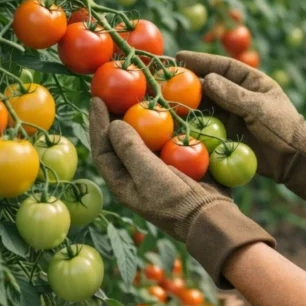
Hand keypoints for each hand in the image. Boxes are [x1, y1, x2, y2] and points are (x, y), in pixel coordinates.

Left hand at [89, 97, 274, 285]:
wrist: (209, 216)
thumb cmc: (174, 200)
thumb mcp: (148, 174)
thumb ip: (130, 149)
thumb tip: (114, 123)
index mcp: (123, 180)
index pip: (102, 148)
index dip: (97, 124)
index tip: (97, 99)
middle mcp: (137, 173)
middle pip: (121, 139)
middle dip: (117, 115)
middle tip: (116, 90)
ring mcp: (158, 168)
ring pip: (145, 137)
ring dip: (142, 117)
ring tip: (141, 94)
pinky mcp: (178, 163)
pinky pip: (167, 139)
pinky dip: (166, 124)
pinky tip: (169, 108)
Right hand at [177, 51, 305, 208]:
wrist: (293, 160)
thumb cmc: (284, 128)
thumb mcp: (260, 109)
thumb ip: (234, 96)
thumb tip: (207, 79)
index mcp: (251, 82)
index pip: (223, 66)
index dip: (201, 61)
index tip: (179, 57)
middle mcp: (238, 96)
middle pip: (208, 85)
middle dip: (186, 82)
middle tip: (163, 78)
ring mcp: (230, 114)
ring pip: (203, 105)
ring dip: (185, 103)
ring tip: (163, 99)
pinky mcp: (225, 133)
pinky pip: (205, 125)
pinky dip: (191, 123)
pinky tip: (173, 122)